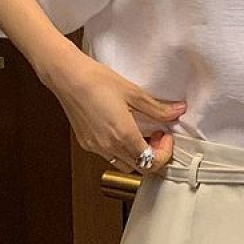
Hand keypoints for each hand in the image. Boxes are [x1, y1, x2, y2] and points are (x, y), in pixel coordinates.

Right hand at [47, 50, 186, 173]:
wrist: (66, 75)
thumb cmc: (95, 80)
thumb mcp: (133, 92)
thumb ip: (158, 108)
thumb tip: (178, 111)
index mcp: (124, 136)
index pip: (152, 162)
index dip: (164, 153)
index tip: (165, 136)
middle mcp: (110, 146)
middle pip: (141, 168)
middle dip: (154, 156)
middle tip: (157, 137)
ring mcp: (97, 147)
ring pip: (126, 165)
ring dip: (138, 156)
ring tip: (140, 136)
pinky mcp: (87, 144)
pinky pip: (110, 157)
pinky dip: (122, 151)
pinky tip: (123, 133)